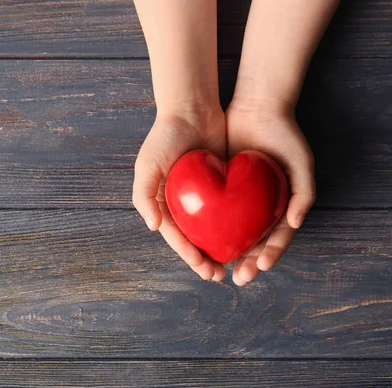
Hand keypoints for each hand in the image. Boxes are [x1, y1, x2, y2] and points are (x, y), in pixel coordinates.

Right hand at [133, 107, 226, 281]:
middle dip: (205, 259)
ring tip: (235, 264)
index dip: (188, 255)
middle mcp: (181, 203)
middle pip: (194, 237)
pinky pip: (228, 209)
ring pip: (213, 228)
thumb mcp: (148, 163)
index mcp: (163, 203)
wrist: (192, 108)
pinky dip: (234, 225)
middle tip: (220, 276)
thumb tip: (153, 227)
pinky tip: (247, 237)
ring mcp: (201, 195)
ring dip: (221, 247)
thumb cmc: (166, 135)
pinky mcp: (220, 185)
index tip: (204, 269)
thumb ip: (144, 195)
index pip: (176, 236)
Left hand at [226, 99, 315, 285]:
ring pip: (231, 232)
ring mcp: (240, 198)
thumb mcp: (302, 162)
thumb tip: (295, 224)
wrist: (256, 106)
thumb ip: (304, 193)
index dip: (269, 255)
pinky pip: (214, 212)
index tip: (258, 268)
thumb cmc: (284, 134)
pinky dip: (209, 228)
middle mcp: (260, 206)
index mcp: (280, 206)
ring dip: (225, 252)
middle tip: (235, 277)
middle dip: (246, 262)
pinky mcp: (221, 187)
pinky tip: (201, 242)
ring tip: (216, 268)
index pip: (276, 238)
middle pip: (253, 242)